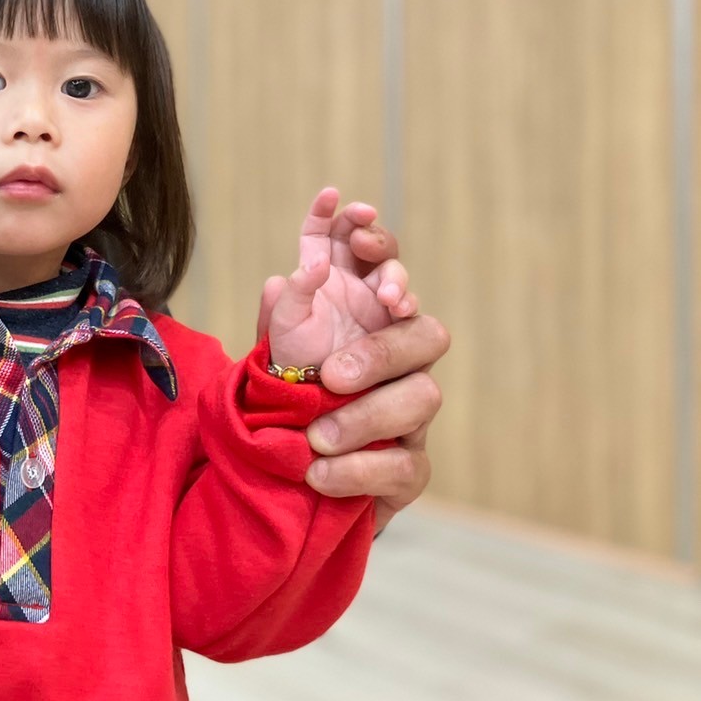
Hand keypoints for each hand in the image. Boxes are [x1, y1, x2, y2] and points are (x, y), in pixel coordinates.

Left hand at [258, 205, 447, 530]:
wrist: (277, 471)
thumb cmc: (285, 395)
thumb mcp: (274, 347)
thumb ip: (285, 309)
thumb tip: (299, 270)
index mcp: (362, 312)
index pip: (383, 264)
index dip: (374, 240)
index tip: (357, 230)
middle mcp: (395, 355)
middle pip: (425, 332)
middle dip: (382, 348)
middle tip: (333, 374)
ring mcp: (409, 413)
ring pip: (423, 398)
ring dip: (366, 416)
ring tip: (315, 437)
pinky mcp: (407, 467)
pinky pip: (405, 466)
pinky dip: (358, 469)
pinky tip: (318, 471)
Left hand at [263, 187, 418, 368]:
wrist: (309, 408)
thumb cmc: (292, 363)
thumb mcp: (283, 327)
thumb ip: (294, 293)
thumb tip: (314, 263)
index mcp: (325, 275)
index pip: (330, 234)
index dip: (327, 213)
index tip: (329, 195)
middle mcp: (357, 286)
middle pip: (375, 247)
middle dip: (373, 238)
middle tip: (362, 244)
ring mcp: (382, 310)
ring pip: (396, 278)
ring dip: (393, 277)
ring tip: (386, 293)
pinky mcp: (401, 336)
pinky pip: (409, 313)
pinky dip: (406, 304)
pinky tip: (399, 307)